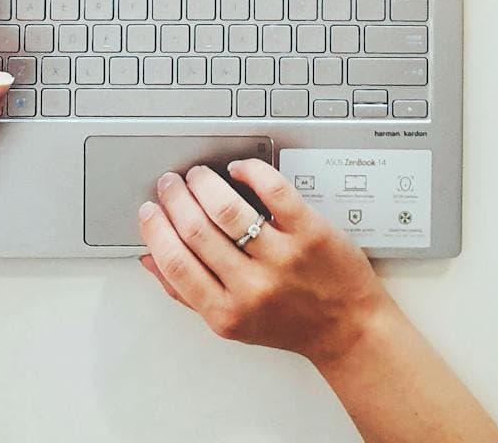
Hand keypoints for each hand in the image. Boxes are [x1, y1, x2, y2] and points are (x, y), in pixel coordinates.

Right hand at [137, 158, 392, 367]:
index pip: (176, 263)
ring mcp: (282, 257)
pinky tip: (240, 169)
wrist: (347, 329)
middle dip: (176, 199)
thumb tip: (151, 260)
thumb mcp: (232, 321)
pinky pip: (273, 190)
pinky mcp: (310, 232)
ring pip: (228, 209)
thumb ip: (188, 293)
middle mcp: (252, 287)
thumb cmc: (291, 323)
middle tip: (170, 184)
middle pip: (197, 231)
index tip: (150, 210)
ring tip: (198, 175)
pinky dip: (251, 172)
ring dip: (204, 183)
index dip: (156, 230)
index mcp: (226, 313)